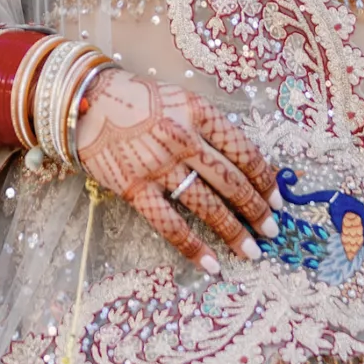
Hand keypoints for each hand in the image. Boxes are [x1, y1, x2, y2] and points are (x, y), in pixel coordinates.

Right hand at [74, 71, 280, 274]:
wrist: (85, 100)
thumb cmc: (138, 99)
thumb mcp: (180, 100)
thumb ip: (207, 128)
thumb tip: (241, 165)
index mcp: (198, 112)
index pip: (243, 150)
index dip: (265, 178)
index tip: (278, 199)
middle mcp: (182, 138)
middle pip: (230, 181)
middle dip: (256, 209)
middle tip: (273, 231)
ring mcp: (157, 164)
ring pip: (205, 205)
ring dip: (232, 231)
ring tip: (251, 252)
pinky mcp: (134, 187)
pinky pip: (169, 224)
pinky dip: (192, 247)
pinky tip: (211, 264)